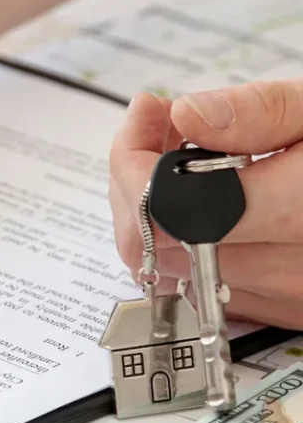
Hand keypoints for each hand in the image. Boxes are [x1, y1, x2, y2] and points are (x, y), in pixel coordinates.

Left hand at [109, 81, 302, 328]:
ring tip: (182, 150)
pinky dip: (181, 238)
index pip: (174, 210)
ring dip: (153, 208)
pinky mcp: (286, 310)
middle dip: (135, 178)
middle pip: (157, 244)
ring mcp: (289, 300)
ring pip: (170, 269)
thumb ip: (262, 112)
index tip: (150, 112)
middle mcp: (295, 271)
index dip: (138, 159)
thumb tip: (188, 114)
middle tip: (157, 125)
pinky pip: (201, 283)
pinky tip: (202, 192)